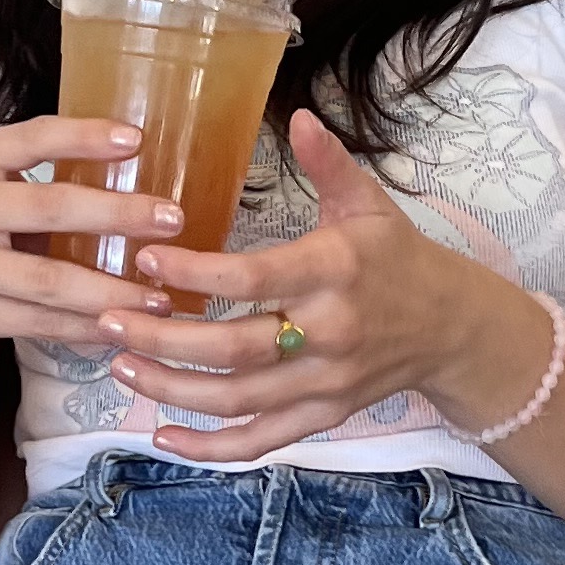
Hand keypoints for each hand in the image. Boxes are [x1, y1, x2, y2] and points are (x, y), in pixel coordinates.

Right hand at [0, 116, 181, 390]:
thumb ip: (41, 186)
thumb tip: (139, 180)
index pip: (31, 137)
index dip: (84, 136)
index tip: (137, 139)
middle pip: (48, 206)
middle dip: (118, 214)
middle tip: (173, 219)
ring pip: (48, 277)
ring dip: (111, 289)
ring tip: (160, 296)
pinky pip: (36, 321)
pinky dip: (83, 328)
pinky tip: (119, 328)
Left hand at [107, 107, 553, 459]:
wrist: (453, 329)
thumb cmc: (400, 259)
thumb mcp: (369, 204)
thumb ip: (328, 162)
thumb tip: (298, 115)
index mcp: (334, 272)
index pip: (253, 278)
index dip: (195, 273)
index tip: (145, 259)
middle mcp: (329, 334)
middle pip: (234, 349)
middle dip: (164, 337)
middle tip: (111, 318)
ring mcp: (326, 383)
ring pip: (236, 399)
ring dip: (172, 388)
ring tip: (121, 364)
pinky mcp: (324, 416)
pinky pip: (260, 441)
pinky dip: (210, 449)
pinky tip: (162, 435)